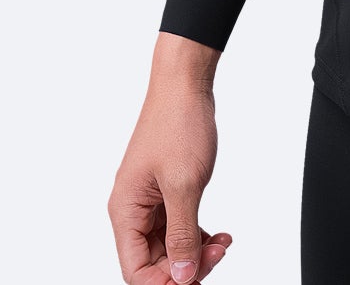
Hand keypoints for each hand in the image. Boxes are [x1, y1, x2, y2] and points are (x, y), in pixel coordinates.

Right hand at [108, 37, 232, 282]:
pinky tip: (219, 233)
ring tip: (223, 243)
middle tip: (219, 254)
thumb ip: (182, 235)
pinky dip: (198, 233)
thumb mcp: (184, 185)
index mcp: (126, 211)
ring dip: (196, 250)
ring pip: (169, 245)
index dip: (164, 282)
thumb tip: (181, 277)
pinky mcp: (166, 190)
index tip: (194, 276)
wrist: (184, 84)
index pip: (136, 270)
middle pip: (154, 261)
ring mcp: (150, 200)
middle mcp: (133, 209)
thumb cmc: (178, 124)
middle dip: (187, 265)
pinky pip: (178, 226)